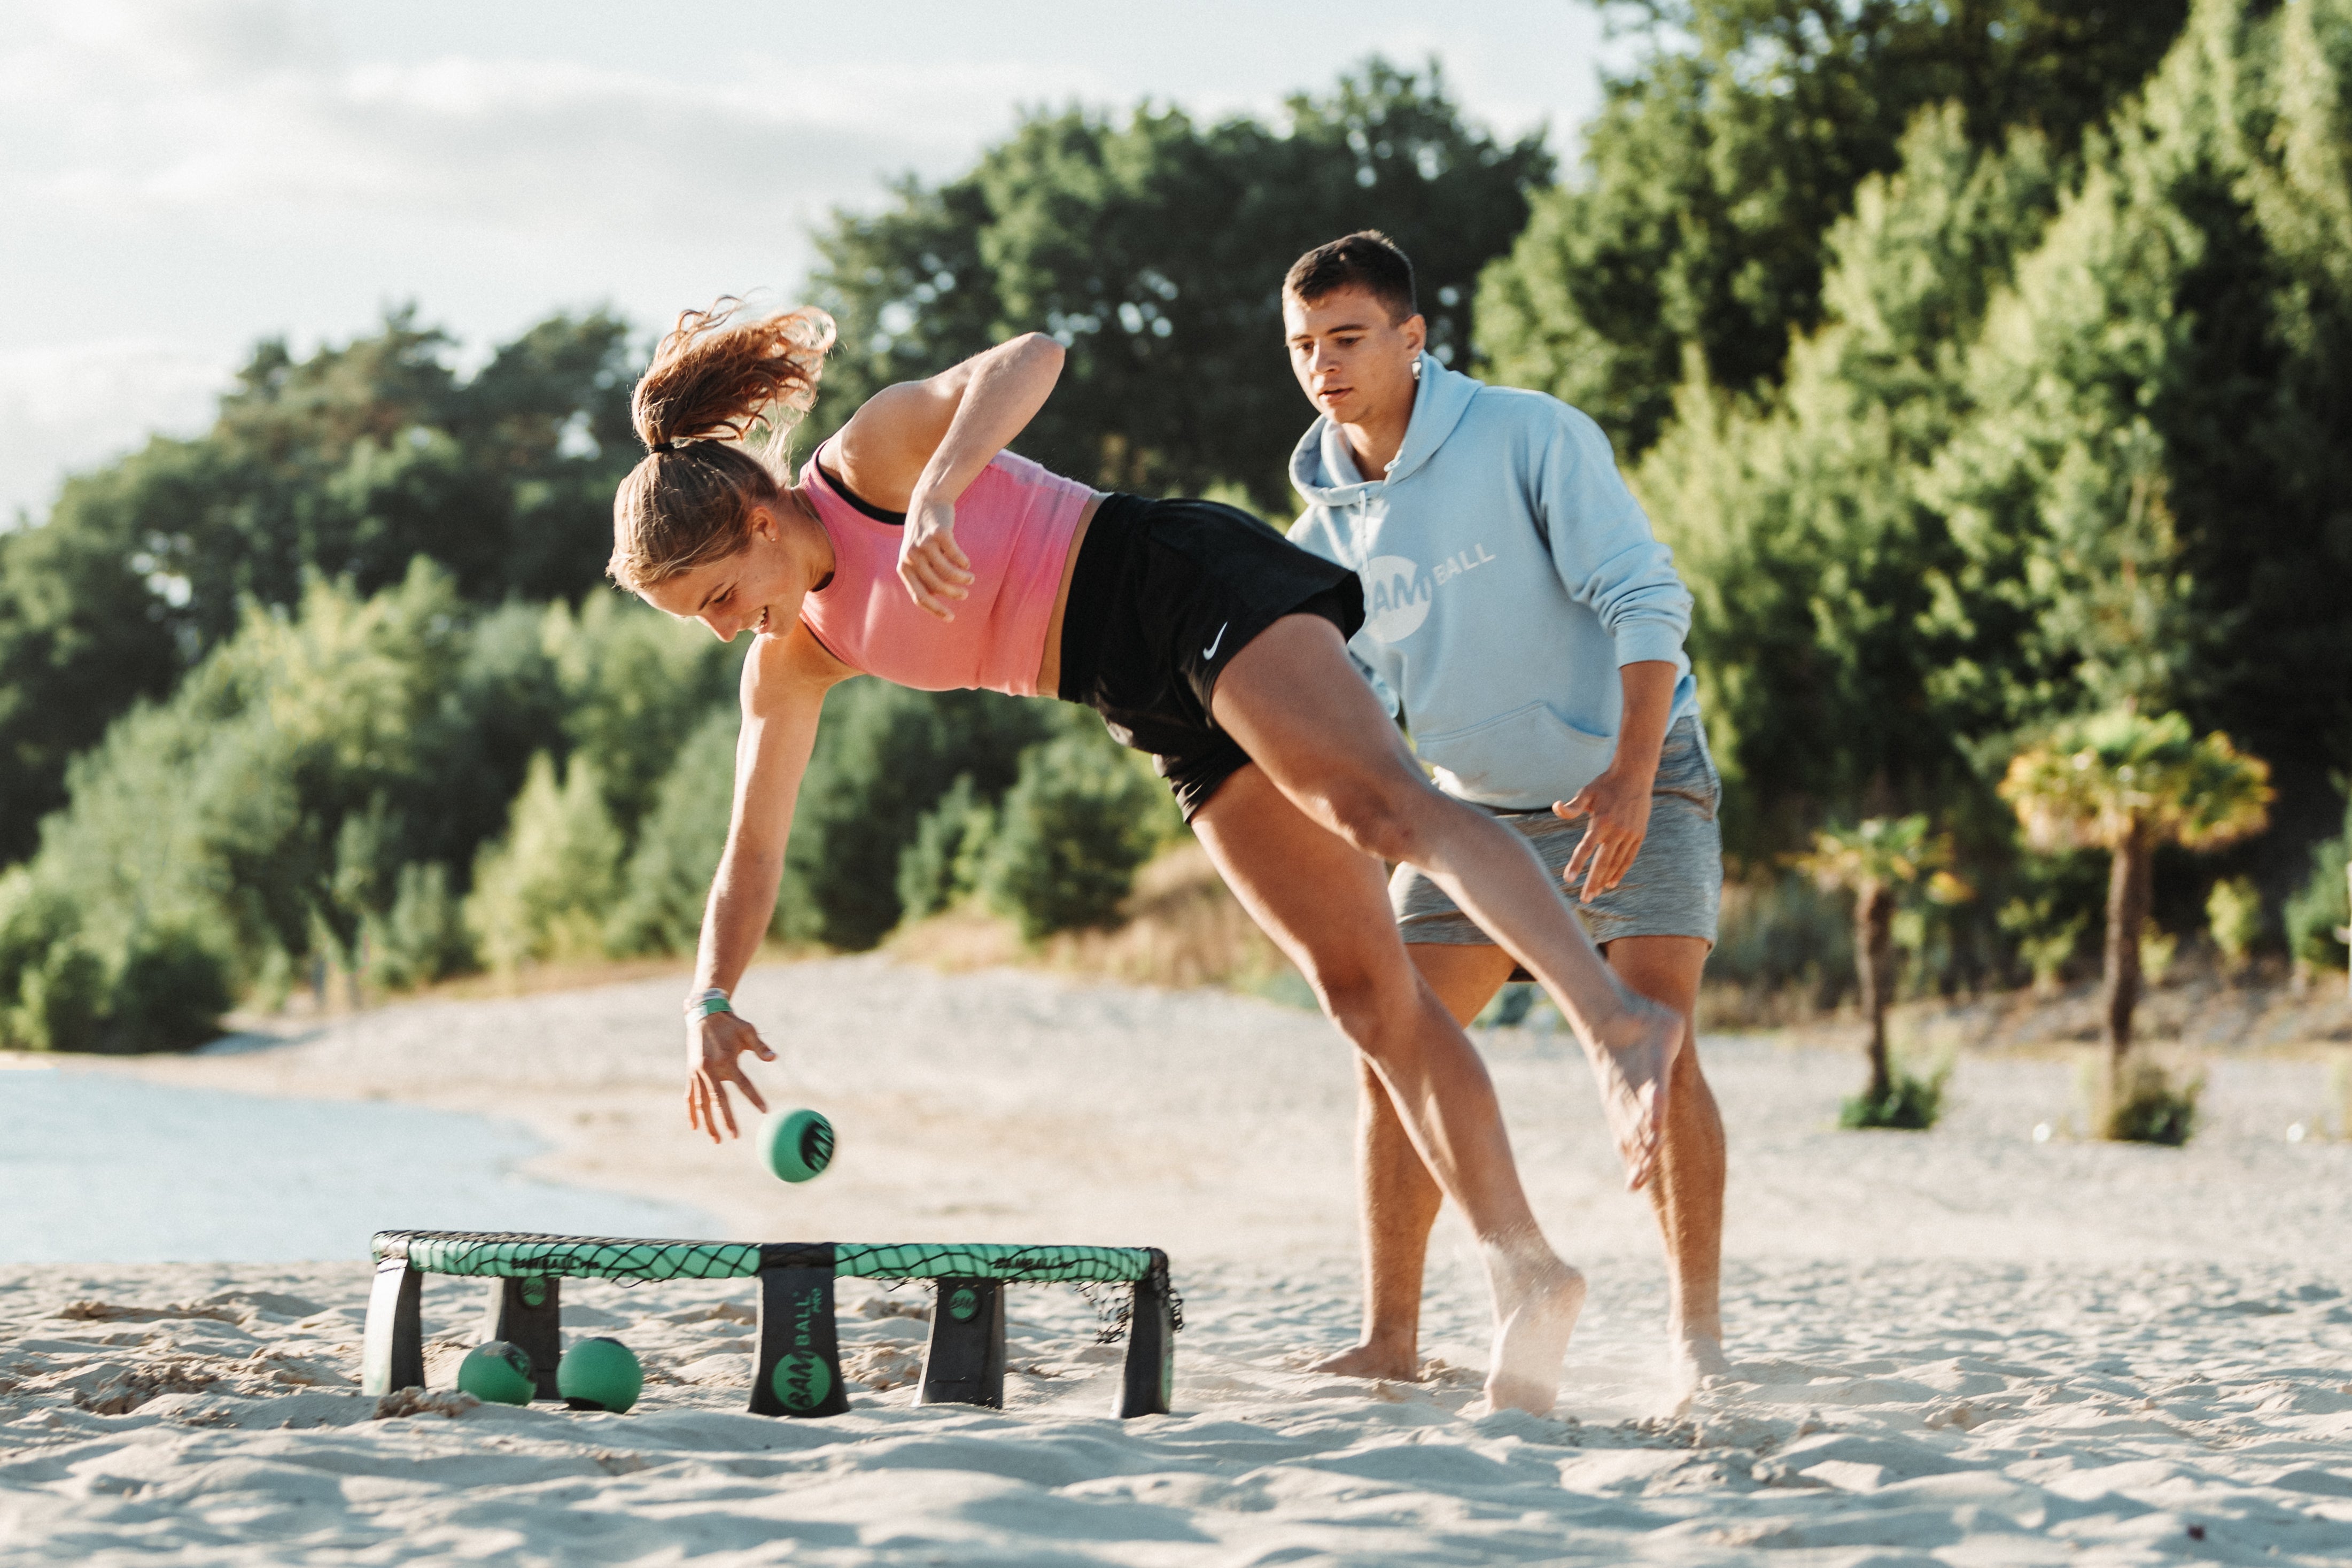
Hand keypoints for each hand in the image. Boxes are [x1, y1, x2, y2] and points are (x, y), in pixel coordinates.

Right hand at [686, 1010, 775, 1142]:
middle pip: (719, 1099)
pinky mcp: (690, 1074)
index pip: (743, 1084)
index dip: (754, 1097)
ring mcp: (697, 1073)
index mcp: (726, 1060)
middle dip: (726, 1119)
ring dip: (708, 1122)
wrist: (704, 1014)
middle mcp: (709, 1069)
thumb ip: (760, 1047)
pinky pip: (689, 1096)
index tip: (765, 1110)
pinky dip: (691, 1111)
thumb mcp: (747, 1031)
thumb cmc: (730, 1024)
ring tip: (717, 1139)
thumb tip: (774, 1058)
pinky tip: (694, 1127)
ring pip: (702, 1103)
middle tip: (735, 1136)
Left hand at [898, 491, 973, 619]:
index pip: (920, 596)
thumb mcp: (916, 555)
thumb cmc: (924, 534)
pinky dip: (963, 563)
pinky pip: (955, 556)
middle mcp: (911, 557)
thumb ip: (921, 575)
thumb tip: (934, 597)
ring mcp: (924, 545)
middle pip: (936, 586)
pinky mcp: (939, 534)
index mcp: (904, 567)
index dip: (936, 609)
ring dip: (962, 579)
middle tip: (964, 595)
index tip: (951, 617)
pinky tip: (966, 564)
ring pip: (947, 573)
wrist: (927, 502)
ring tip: (970, 579)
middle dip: (953, 594)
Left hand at [1558, 766, 1655, 900]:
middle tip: (1585, 899)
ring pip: (1616, 863)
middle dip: (1593, 883)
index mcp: (1600, 822)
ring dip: (1606, 880)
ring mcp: (1629, 834)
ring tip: (1596, 893)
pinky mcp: (1639, 835)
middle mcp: (1616, 831)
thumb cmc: (1605, 784)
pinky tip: (1612, 882)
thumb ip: (1572, 806)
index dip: (1577, 864)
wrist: (1634, 775)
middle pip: (1602, 863)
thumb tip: (1556, 808)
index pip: (1586, 849)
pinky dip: (1621, 871)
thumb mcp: (1586, 792)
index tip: (1568, 879)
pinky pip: (1629, 858)